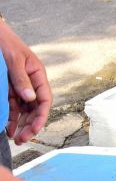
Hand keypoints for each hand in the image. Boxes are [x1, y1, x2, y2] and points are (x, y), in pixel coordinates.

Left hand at [0, 20, 51, 144]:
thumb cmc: (4, 41)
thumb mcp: (13, 59)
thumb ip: (21, 79)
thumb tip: (30, 98)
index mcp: (38, 75)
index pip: (45, 100)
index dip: (41, 116)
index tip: (34, 129)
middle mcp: (31, 83)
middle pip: (36, 109)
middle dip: (31, 125)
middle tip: (22, 139)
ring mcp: (20, 86)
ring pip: (24, 111)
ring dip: (21, 125)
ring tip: (15, 139)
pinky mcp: (9, 88)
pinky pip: (12, 106)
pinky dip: (11, 118)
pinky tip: (8, 128)